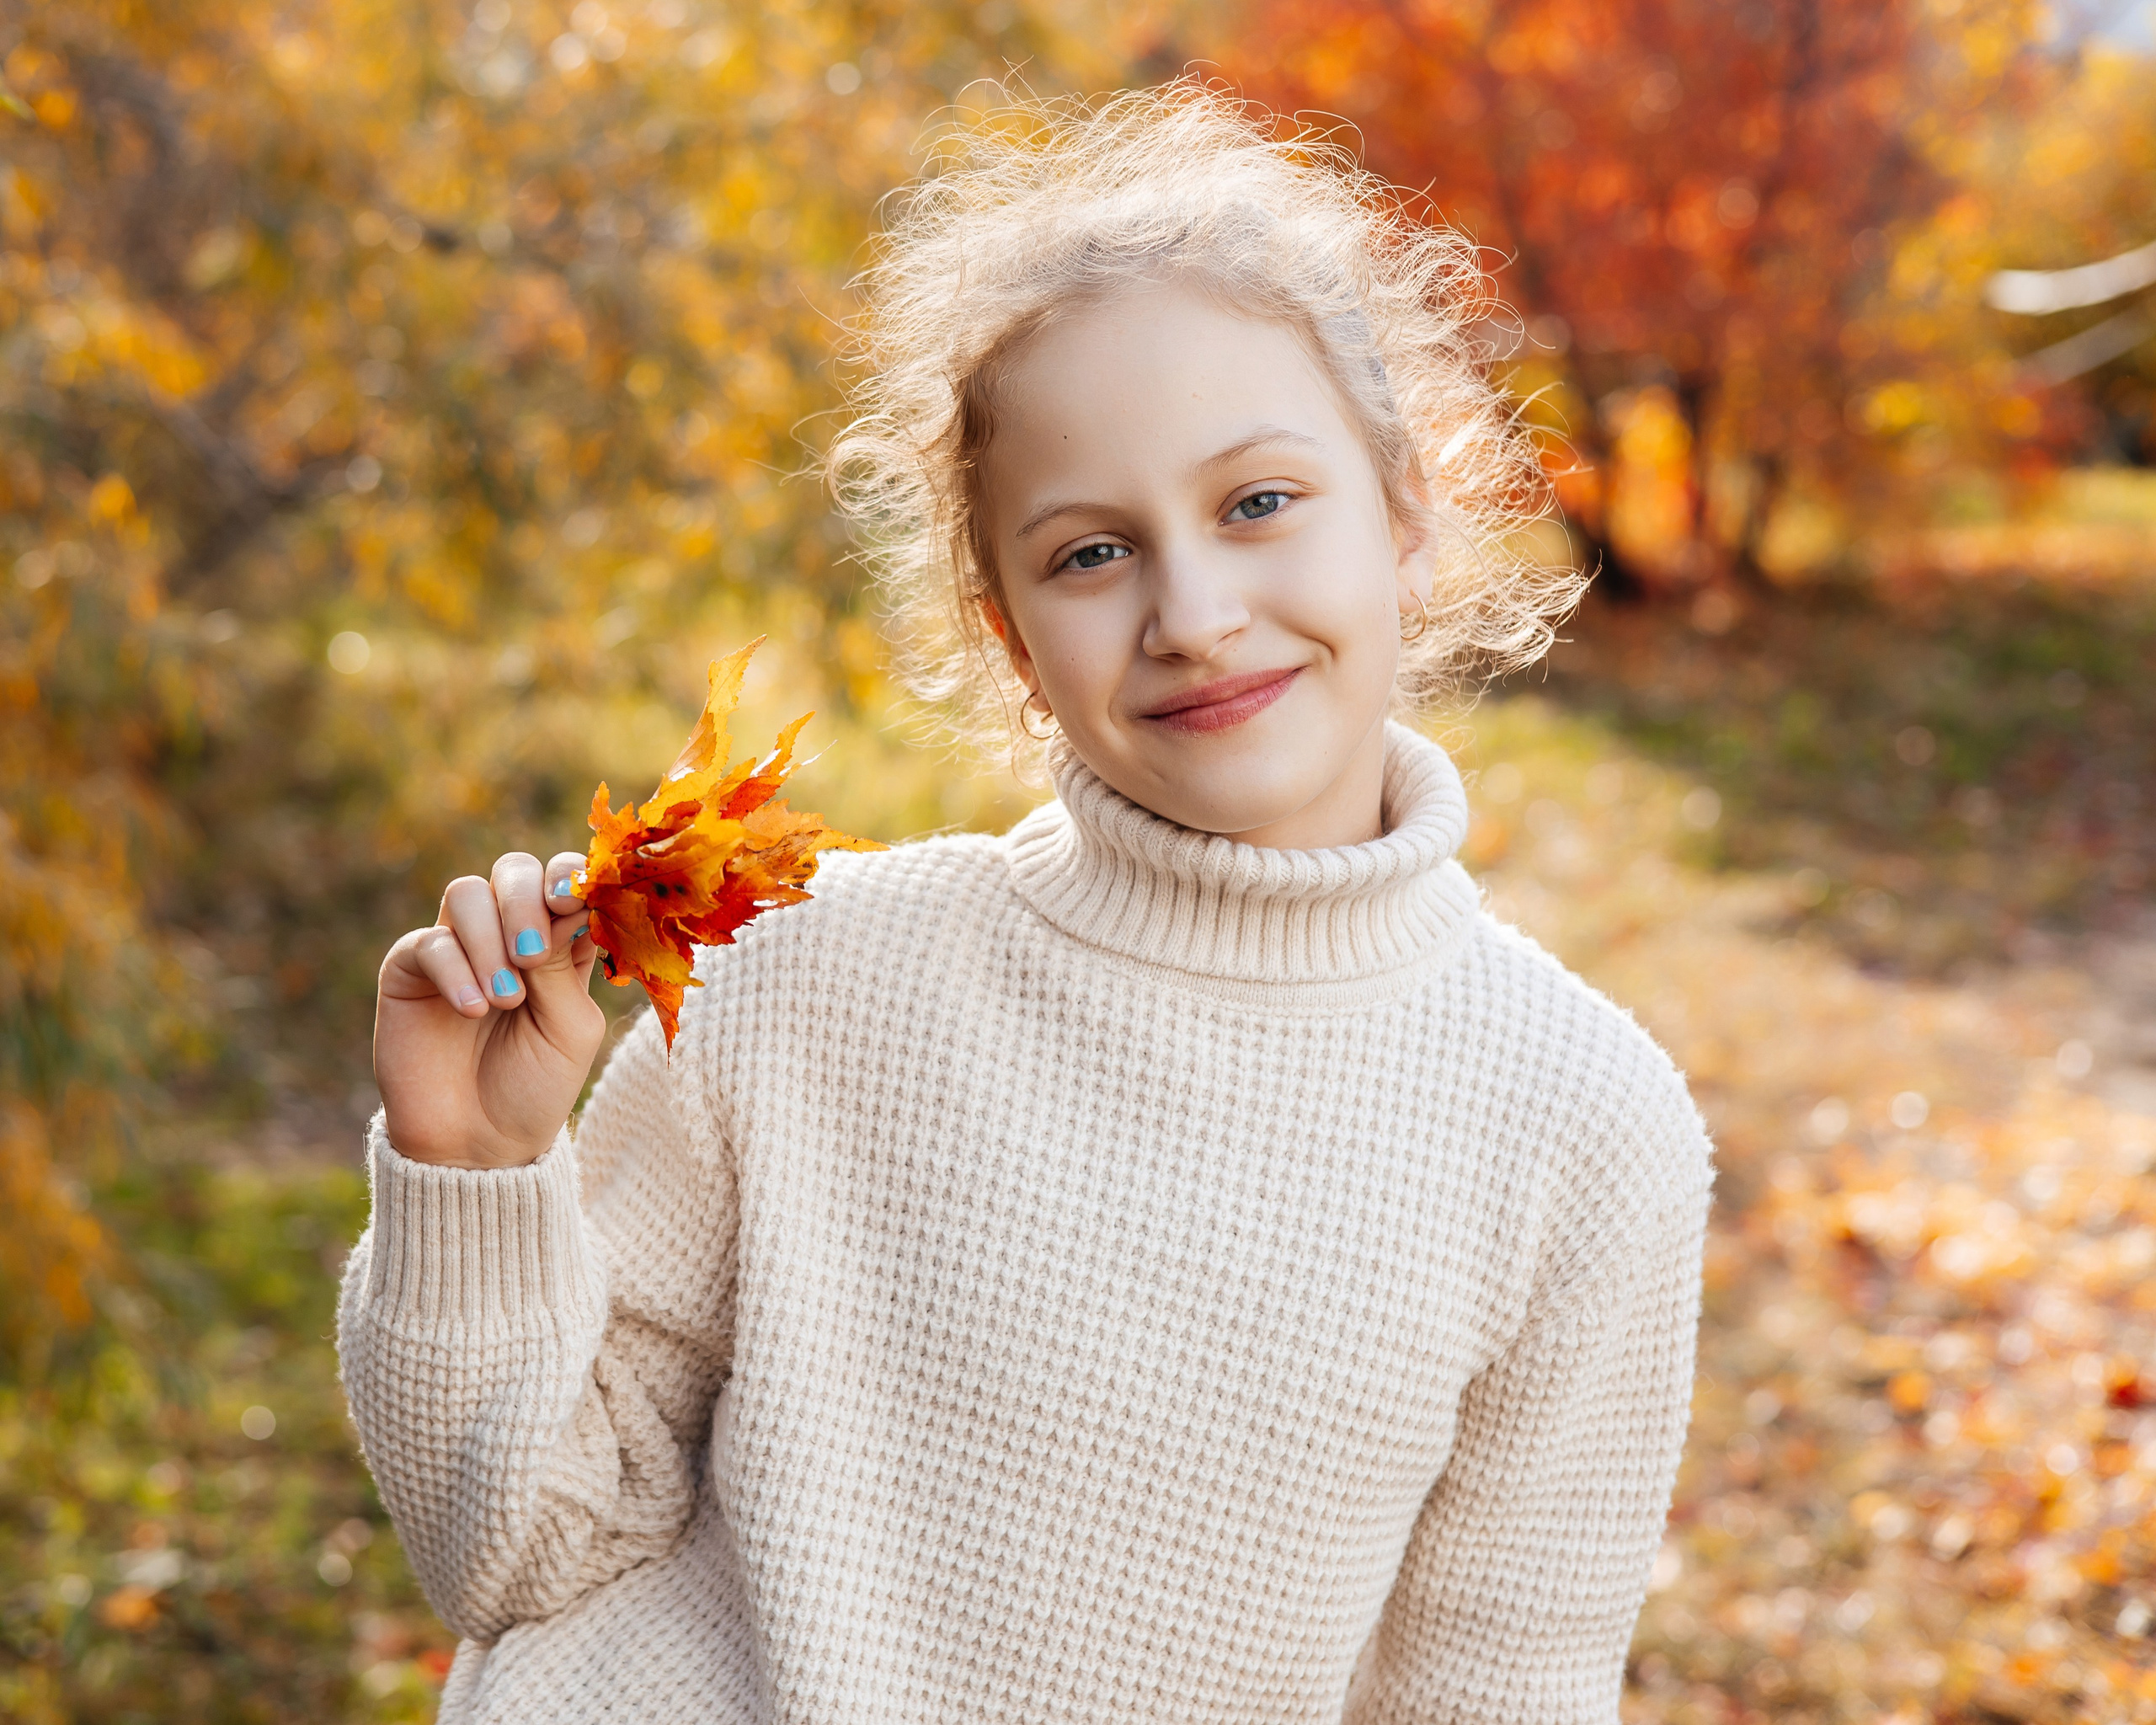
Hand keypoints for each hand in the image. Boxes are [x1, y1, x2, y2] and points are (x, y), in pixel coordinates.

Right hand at [374, 851, 607, 1167]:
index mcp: (558, 942)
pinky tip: (473, 1011)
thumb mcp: (569, 1029)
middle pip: (513, 871)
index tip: (573, 898)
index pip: (563, 880)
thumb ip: (565, 967)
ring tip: (506, 1001)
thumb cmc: (536, 1087)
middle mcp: (507, 934)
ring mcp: (456, 949)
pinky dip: (456, 970)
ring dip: (490, 941)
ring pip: (466, 894)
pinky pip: (429, 942)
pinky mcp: (410, 972)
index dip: (569, 876)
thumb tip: (563, 902)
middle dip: (525, 901)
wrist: (479, 1144)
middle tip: (532, 956)